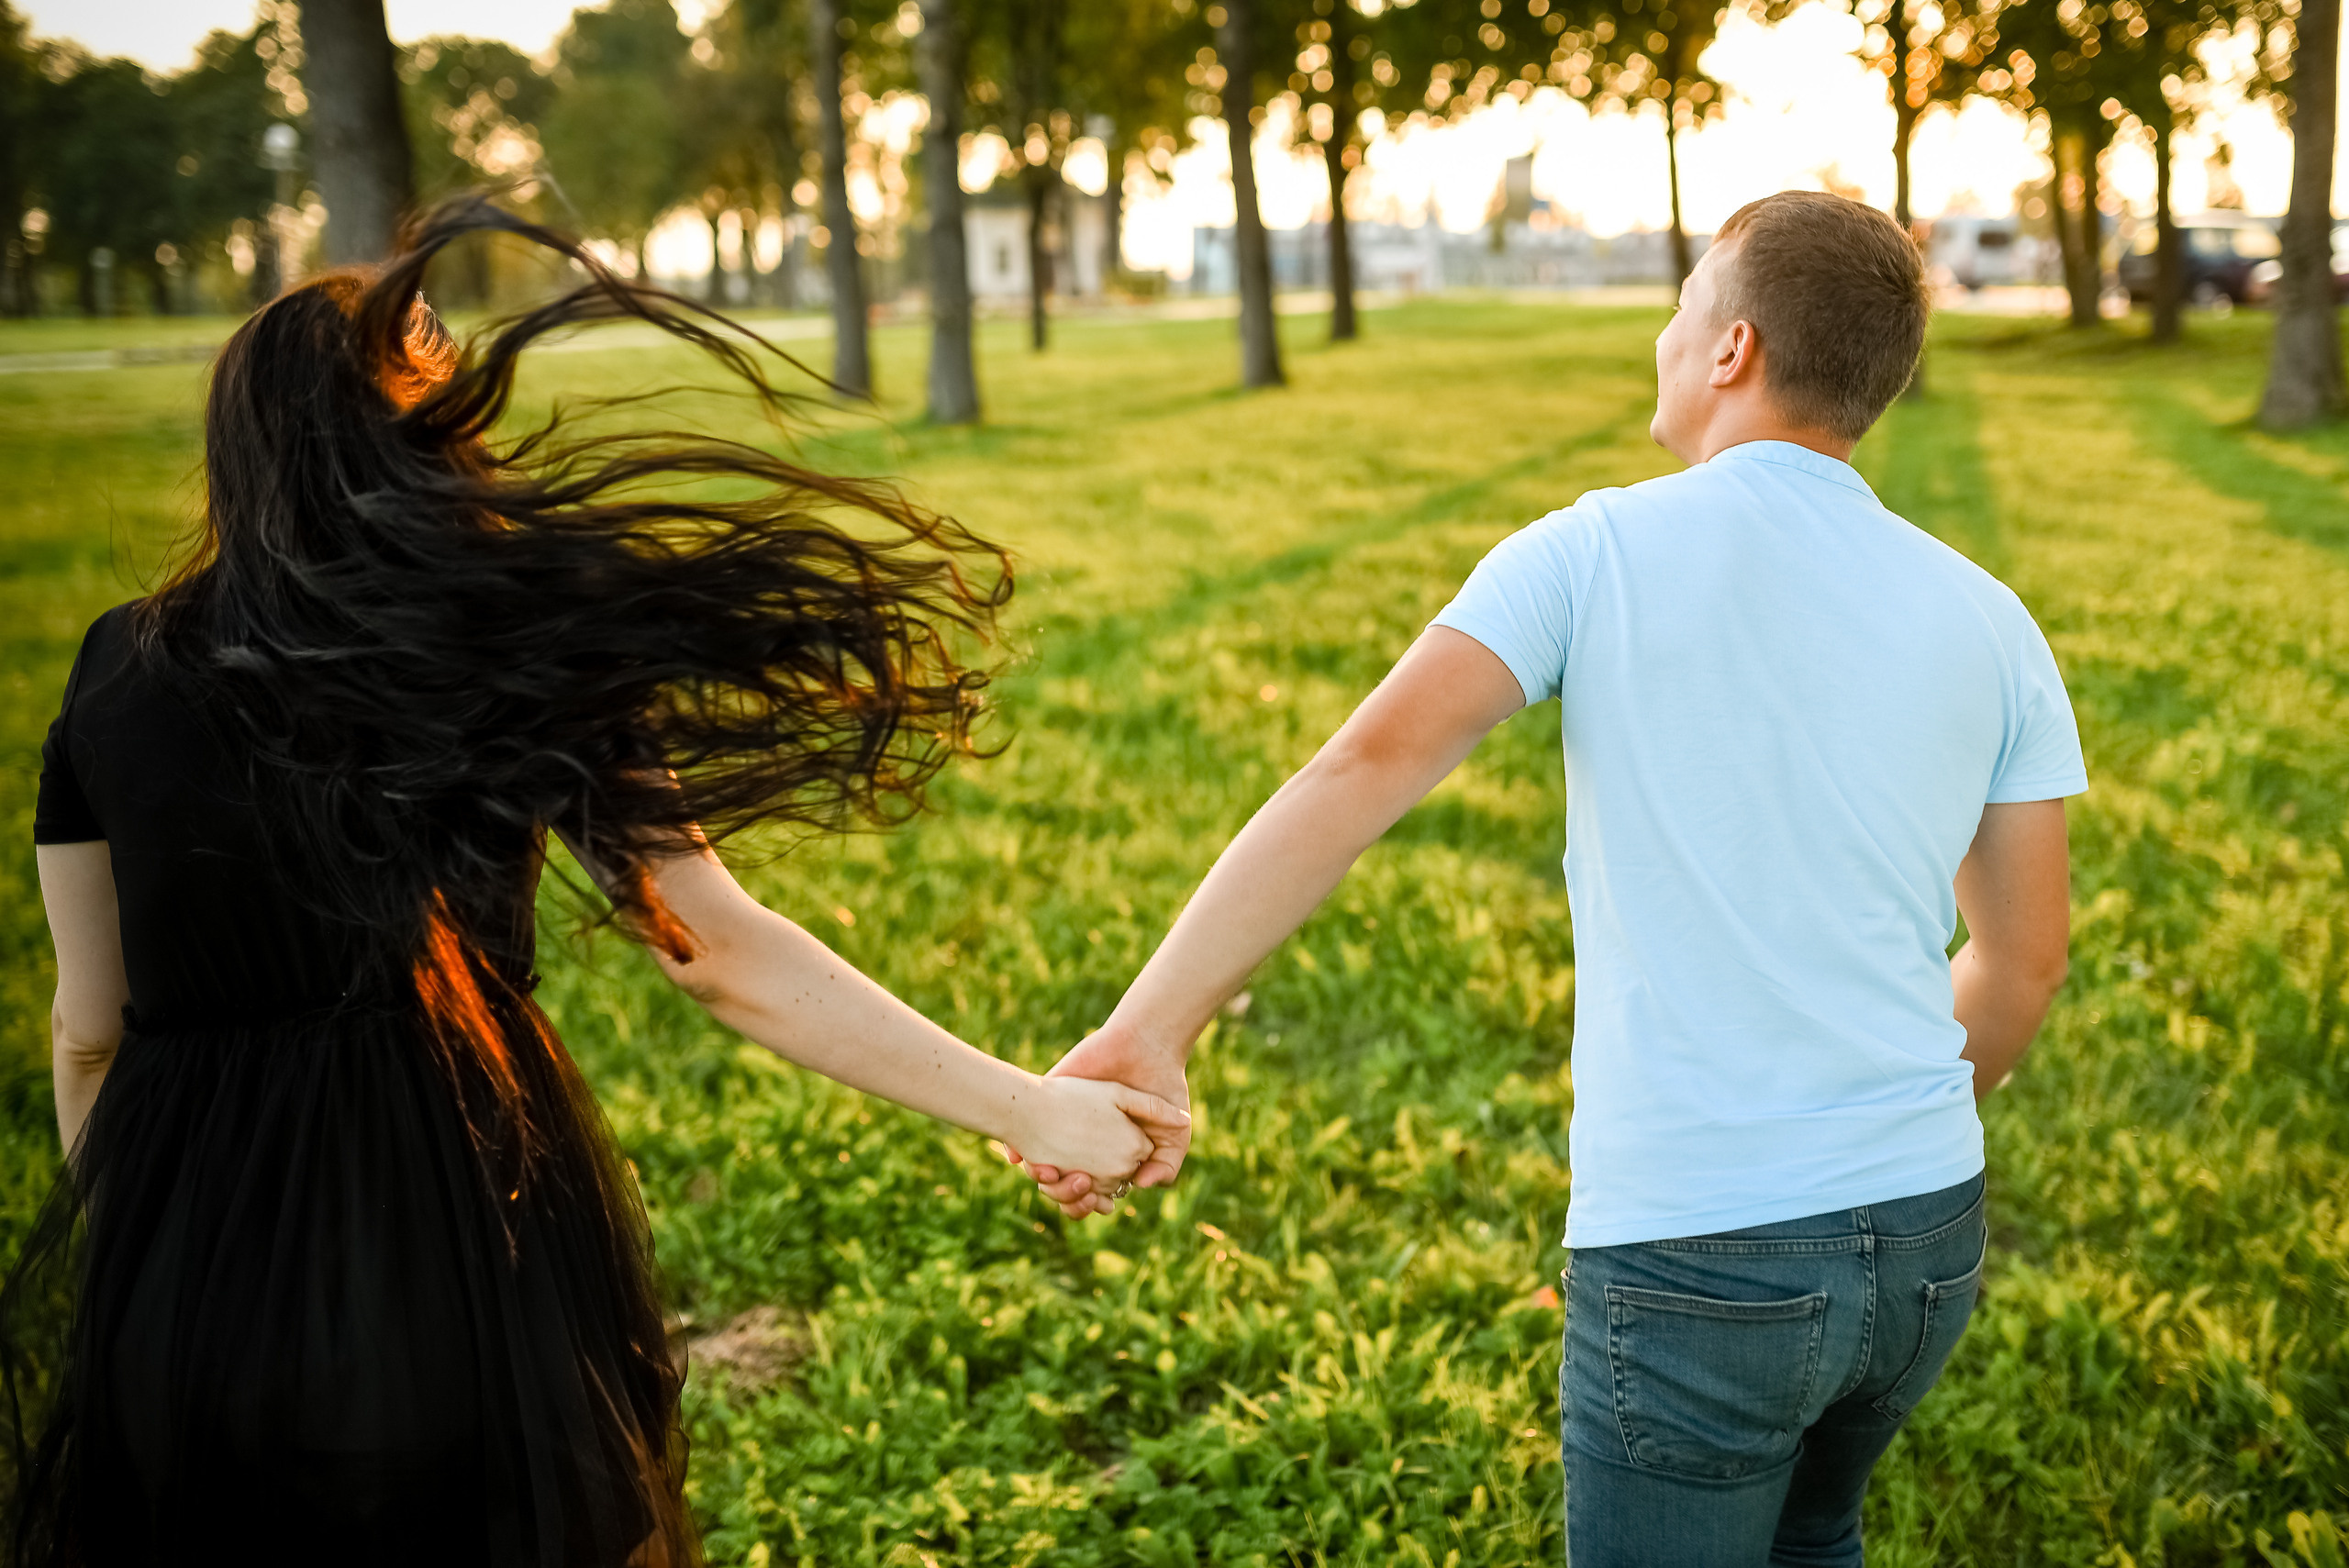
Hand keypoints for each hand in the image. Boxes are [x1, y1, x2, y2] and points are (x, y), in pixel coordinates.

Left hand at [1007, 1020, 1191, 1218]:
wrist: (1147, 1045)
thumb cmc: (1165, 1087)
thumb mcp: (1174, 1134)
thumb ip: (1166, 1165)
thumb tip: (1140, 1186)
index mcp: (1108, 1154)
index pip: (1091, 1192)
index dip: (1088, 1203)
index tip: (1094, 1202)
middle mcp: (1082, 1142)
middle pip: (1062, 1183)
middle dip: (1063, 1194)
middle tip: (1074, 1186)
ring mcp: (1062, 1121)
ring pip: (1039, 1164)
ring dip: (1040, 1178)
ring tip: (1050, 1173)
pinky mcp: (1048, 1097)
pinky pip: (1022, 1129)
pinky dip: (1017, 1149)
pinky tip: (1022, 1157)